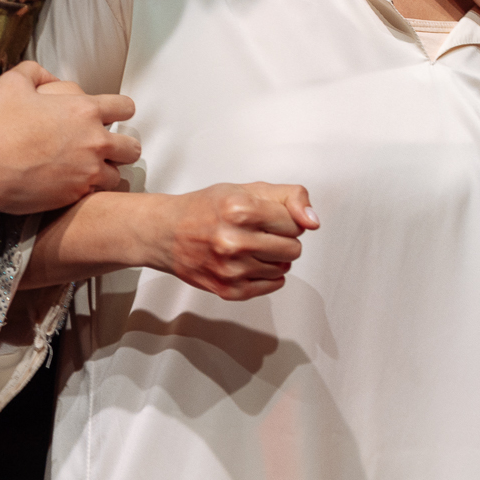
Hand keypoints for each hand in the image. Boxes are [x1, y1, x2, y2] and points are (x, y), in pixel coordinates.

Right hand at [0, 63, 138, 212]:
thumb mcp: (12, 83)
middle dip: (122, 148)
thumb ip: (35, 71)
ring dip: (106, 172)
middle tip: (106, 149)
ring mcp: (87, 172)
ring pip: (117, 176)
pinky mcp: (75, 196)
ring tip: (89, 171)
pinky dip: (88, 192)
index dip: (120, 111)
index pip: (125, 108)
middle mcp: (93, 142)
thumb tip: (49, 75)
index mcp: (84, 110)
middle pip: (131, 148)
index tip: (111, 117)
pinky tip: (73, 187)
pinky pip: (95, 196)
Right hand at [150, 184, 318, 299]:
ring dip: (275, 257)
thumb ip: (289, 198)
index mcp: (239, 209)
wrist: (166, 233)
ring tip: (251, 246)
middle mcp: (233, 241)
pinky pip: (273, 286)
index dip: (285, 219)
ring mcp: (231, 269)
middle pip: (294, 248)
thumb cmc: (206, 209)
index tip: (268, 217)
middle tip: (261, 232)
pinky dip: (268, 275)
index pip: (294, 223)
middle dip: (283, 239)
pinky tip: (250, 262)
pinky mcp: (229, 290)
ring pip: (284, 268)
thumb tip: (313, 222)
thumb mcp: (247, 189)